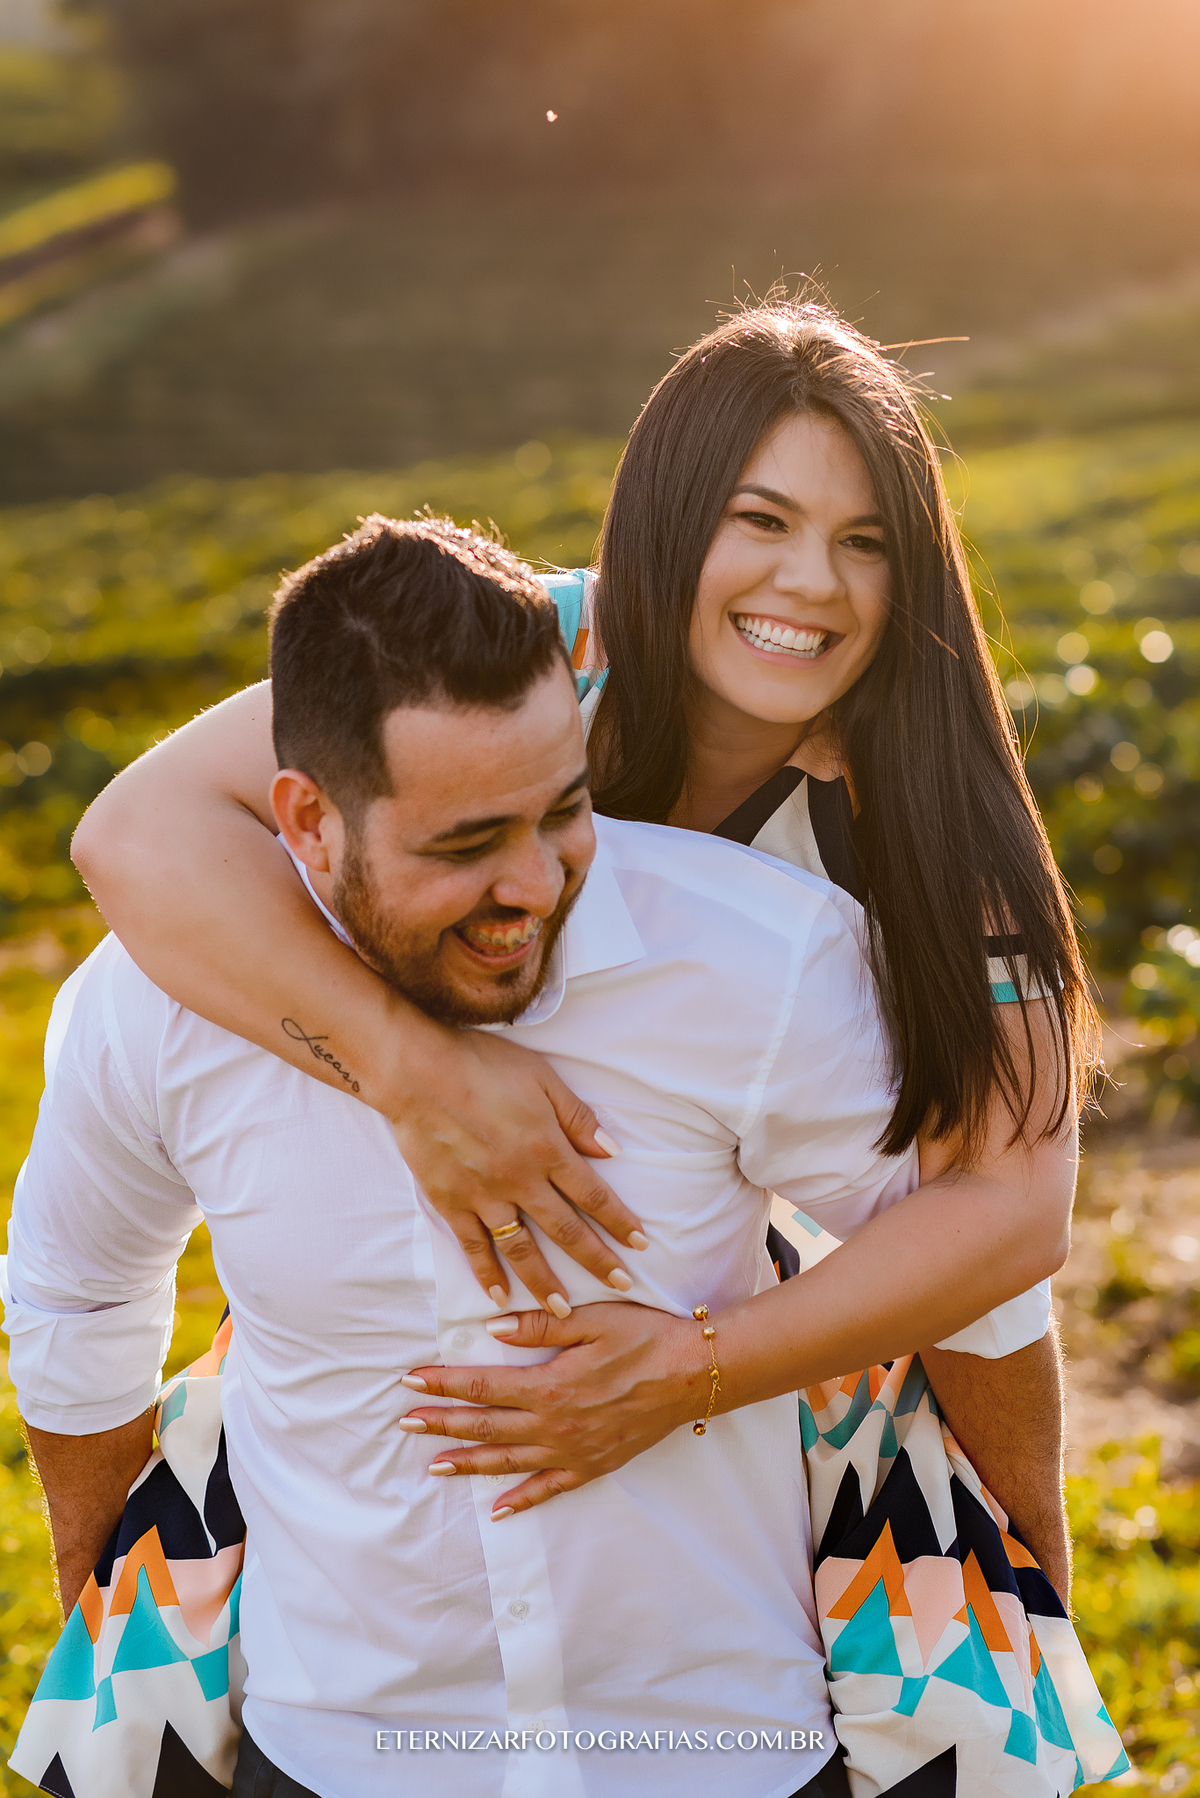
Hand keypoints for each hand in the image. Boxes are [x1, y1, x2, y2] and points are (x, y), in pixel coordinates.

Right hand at [390, 1027, 647, 1312]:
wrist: (418, 1073)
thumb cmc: (483, 1066)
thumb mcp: (543, 1079)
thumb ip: (577, 1118)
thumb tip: (612, 1151)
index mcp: (548, 1149)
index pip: (593, 1195)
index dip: (619, 1222)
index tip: (641, 1244)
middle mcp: (520, 1180)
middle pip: (566, 1229)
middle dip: (597, 1260)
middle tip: (621, 1285)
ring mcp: (483, 1195)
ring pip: (521, 1248)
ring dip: (545, 1282)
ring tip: (563, 1309)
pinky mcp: (450, 1202)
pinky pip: (472, 1246)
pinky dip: (486, 1273)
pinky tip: (499, 1295)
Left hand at [397, 1302, 705, 1515]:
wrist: (693, 1376)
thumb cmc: (645, 1338)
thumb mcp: (592, 1319)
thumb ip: (540, 1324)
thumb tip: (493, 1328)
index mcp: (549, 1385)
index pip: (483, 1385)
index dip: (445, 1383)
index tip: (412, 1381)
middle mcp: (554, 1425)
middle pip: (485, 1427)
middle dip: (443, 1424)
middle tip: (406, 1423)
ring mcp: (572, 1451)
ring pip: (508, 1462)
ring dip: (469, 1463)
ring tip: (434, 1465)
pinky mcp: (592, 1466)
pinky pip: (549, 1489)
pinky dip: (522, 1500)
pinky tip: (499, 1509)